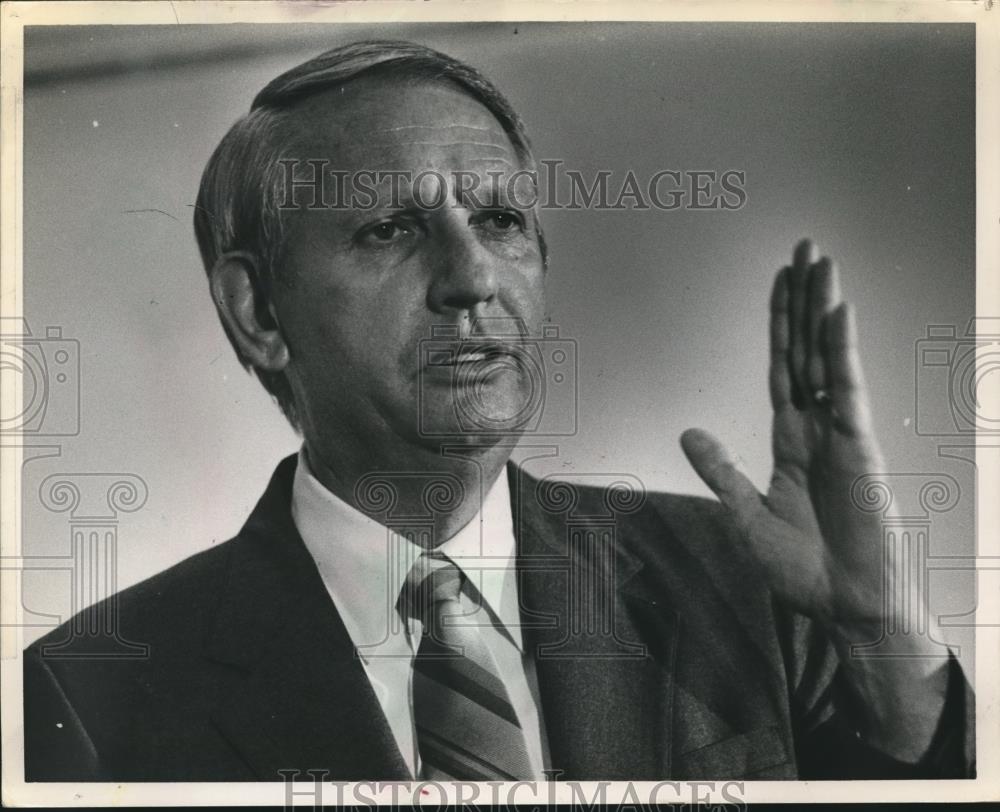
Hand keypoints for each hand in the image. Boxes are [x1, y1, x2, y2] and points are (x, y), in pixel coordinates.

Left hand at [681, 239, 891, 633]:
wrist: (845, 606)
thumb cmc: (804, 570)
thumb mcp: (747, 516)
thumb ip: (721, 471)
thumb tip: (688, 432)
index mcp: (791, 439)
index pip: (783, 368)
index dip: (781, 324)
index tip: (781, 281)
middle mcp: (817, 427)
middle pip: (806, 350)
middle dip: (804, 299)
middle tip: (805, 248)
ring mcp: (840, 434)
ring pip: (829, 358)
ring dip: (823, 309)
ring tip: (821, 261)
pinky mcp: (859, 449)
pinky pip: (848, 391)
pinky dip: (842, 352)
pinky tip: (837, 314)